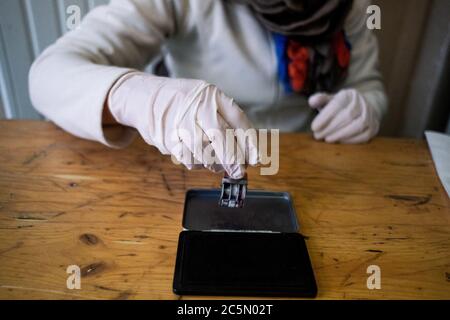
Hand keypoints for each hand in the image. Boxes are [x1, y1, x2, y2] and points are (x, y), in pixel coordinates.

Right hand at [108, 72, 258, 178]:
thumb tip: (245, 153)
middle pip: (221, 136)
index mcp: (211, 95)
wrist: (143, 97)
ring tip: (219, 166)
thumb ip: (225, 121)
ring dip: (215, 164)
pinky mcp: (167, 137)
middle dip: (234, 158)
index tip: (257, 159)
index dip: (249, 141)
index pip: (237, 118)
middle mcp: (197, 105)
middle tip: (240, 171)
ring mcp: (180, 121)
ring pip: (205, 151)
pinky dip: (197, 164)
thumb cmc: (182, 102)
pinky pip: (188, 158)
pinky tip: (200, 161)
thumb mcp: (205, 99)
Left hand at [308, 89, 380, 143]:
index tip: (314, 127)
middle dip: (330, 128)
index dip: (324, 117)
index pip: (337, 104)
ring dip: (340, 134)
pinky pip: (364, 136)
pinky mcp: (374, 127)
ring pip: (357, 126)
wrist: (364, 108)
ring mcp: (370, 115)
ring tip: (327, 139)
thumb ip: (320, 99)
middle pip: (347, 116)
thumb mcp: (330, 100)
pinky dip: (350, 140)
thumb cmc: (342, 106)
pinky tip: (339, 141)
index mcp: (349, 94)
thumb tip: (312, 101)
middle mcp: (362, 103)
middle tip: (318, 136)